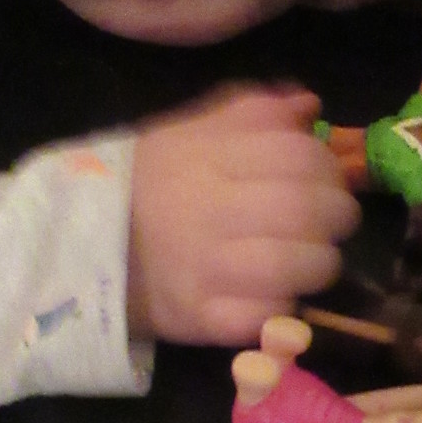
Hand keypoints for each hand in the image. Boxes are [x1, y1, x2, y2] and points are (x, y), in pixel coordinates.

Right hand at [127, 85, 359, 344]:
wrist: (83, 246)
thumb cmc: (151, 184)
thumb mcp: (190, 130)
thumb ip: (252, 111)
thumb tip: (309, 105)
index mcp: (211, 155)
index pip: (299, 155)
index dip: (327, 168)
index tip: (324, 180)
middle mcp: (210, 207)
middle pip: (309, 210)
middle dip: (338, 218)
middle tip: (329, 225)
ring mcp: (206, 266)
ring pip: (300, 267)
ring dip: (319, 265)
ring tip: (306, 263)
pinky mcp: (201, 317)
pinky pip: (269, 315)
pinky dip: (282, 309)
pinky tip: (271, 296)